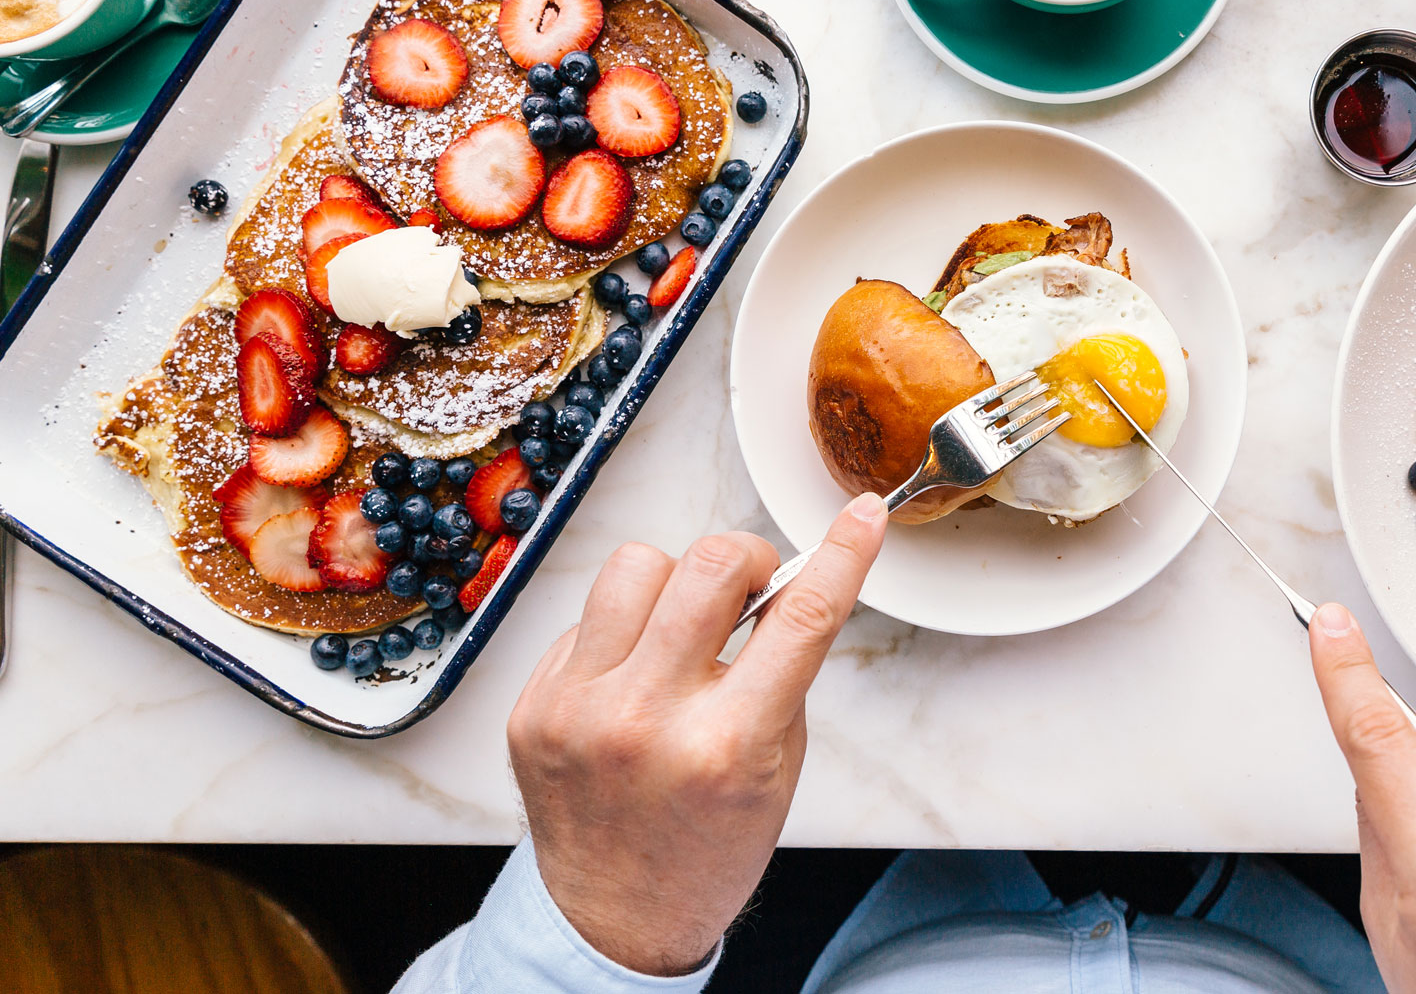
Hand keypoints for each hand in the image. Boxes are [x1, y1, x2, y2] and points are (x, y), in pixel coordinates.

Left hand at [507, 494, 887, 976]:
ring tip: (683, 628)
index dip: (842, 555)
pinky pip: (587, 618)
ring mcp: (578, 710)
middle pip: (708, 565)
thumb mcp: (775, 767)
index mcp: (725, 747)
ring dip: (675, 583)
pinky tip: (634, 677)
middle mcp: (645, 720)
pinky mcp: (534, 706)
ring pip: (634, 567)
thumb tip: (786, 582)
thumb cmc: (707, 845)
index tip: (863, 516)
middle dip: (746, 560)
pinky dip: (624, 633)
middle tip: (752, 590)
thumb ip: (781, 673)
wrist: (615, 919)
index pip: (800, 619)